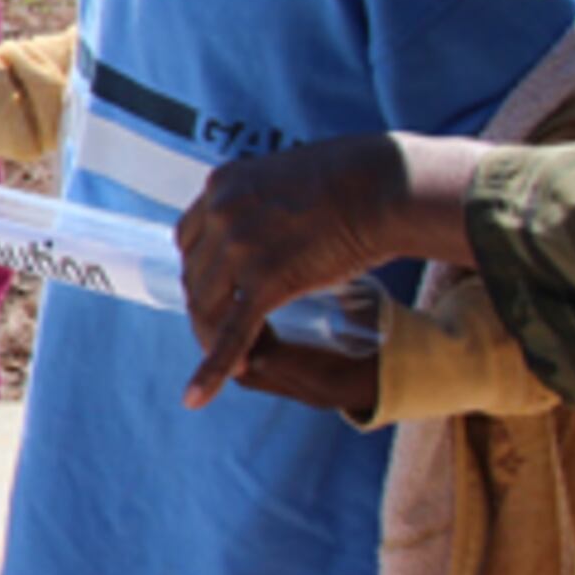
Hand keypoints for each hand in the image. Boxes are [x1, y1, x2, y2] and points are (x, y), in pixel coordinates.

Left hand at [175, 133, 476, 407]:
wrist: (386, 186)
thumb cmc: (356, 179)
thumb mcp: (289, 177)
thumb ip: (265, 199)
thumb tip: (265, 213)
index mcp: (221, 186)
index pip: (189, 239)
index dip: (200, 269)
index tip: (216, 287)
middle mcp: (220, 214)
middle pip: (195, 275)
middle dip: (206, 305)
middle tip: (223, 329)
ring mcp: (239, 248)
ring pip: (207, 306)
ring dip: (211, 335)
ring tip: (225, 358)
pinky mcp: (266, 281)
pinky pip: (232, 333)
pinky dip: (211, 369)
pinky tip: (196, 397)